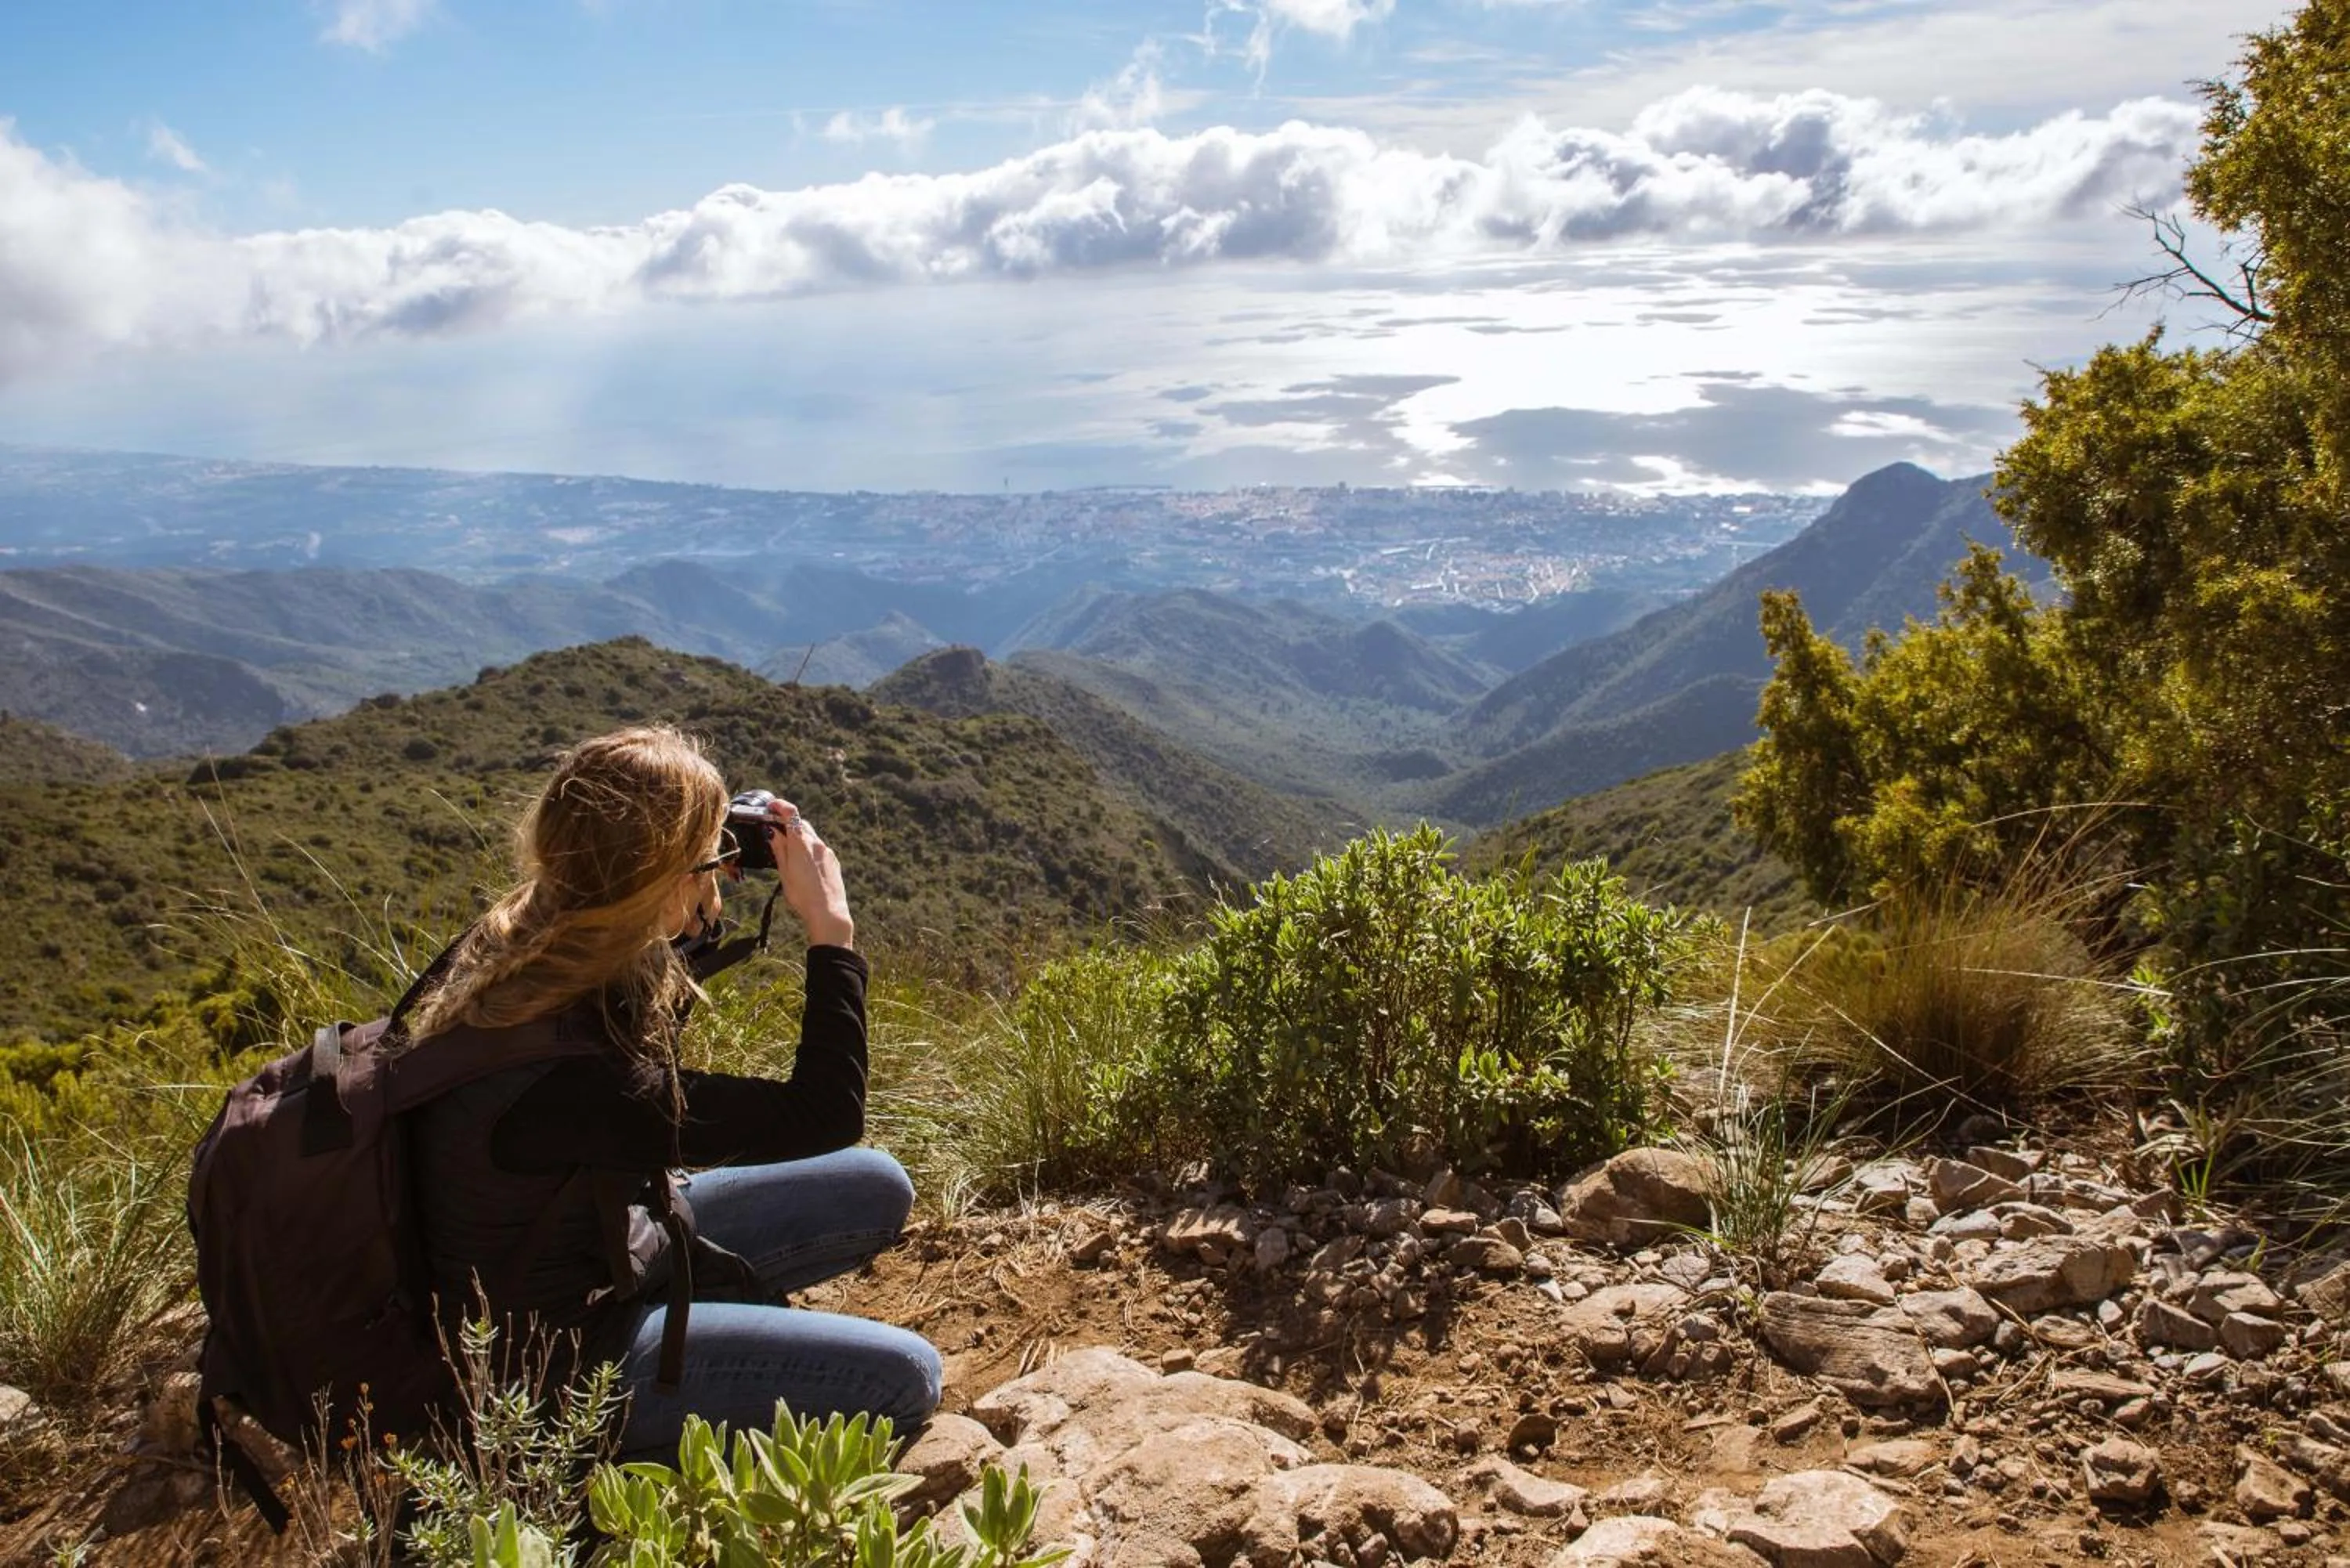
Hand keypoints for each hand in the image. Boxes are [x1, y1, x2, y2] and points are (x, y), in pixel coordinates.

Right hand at [767, 798, 853, 949]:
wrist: (828, 912)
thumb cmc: (802, 895)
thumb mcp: (784, 872)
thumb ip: (779, 848)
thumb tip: (772, 831)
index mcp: (801, 843)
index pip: (791, 813)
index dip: (780, 805)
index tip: (771, 805)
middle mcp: (816, 843)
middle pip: (801, 824)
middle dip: (788, 823)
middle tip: (775, 830)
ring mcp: (827, 852)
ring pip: (811, 837)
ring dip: (799, 838)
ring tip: (788, 851)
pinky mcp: (833, 861)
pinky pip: (819, 849)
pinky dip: (809, 849)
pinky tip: (803, 864)